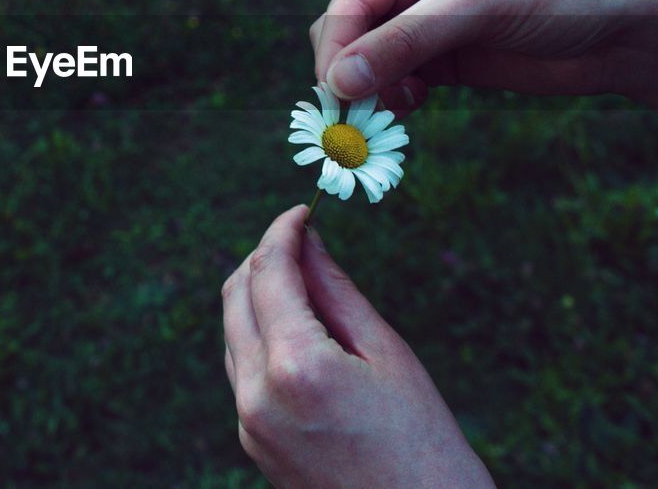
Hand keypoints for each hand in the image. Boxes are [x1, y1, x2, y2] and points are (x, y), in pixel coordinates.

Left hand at [221, 205, 493, 487]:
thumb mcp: (387, 354)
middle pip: (235, 297)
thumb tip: (308, 242)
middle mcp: (257, 395)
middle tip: (302, 240)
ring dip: (259, 297)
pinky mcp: (252, 443)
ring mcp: (248, 424)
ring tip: (311, 286)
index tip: (301, 211)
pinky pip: (244, 370)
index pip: (268, 273)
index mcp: (295, 366)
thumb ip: (336, 291)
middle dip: (263, 258)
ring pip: (234, 333)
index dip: (282, 232)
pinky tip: (303, 333)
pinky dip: (262, 336)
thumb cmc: (424, 446)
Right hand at [309, 0, 657, 162]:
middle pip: (349, 34)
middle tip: (356, 117)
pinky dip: (391, 102)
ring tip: (389, 117)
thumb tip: (338, 81)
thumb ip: (406, 43)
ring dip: (368, 93)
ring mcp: (426, 26)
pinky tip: (410, 111)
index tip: (338, 94)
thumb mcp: (477, 9)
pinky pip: (394, 84)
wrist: (626, 31)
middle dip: (347, 73)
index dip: (337, 49)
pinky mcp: (445, 62)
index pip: (350, 3)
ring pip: (366, 65)